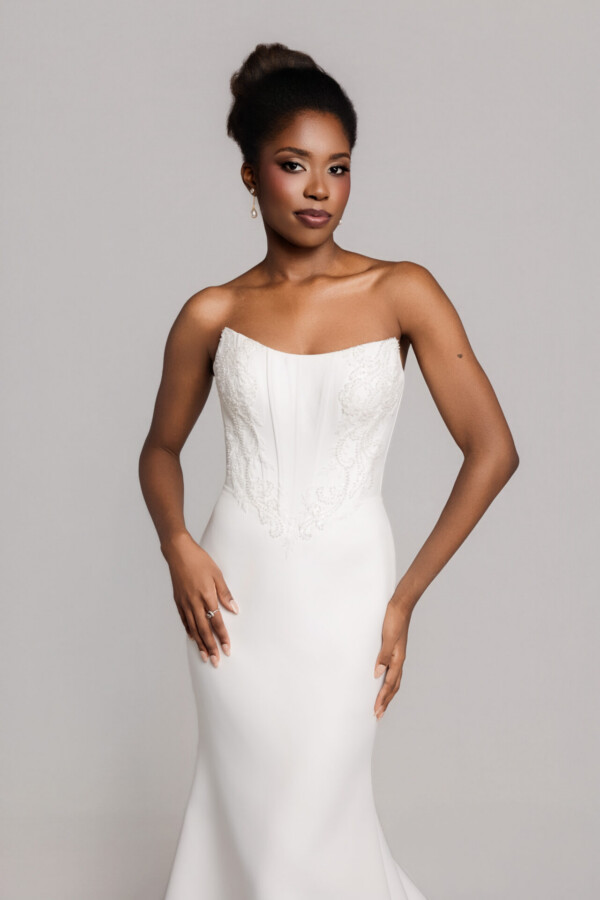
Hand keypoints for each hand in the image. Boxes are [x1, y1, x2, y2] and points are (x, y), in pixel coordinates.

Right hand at [161, 533, 238, 667]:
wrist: (178, 552)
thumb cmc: (200, 561)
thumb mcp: (217, 574)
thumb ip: (225, 593)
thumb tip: (234, 610)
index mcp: (206, 595)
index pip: (216, 621)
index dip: (222, 636)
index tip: (227, 649)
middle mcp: (194, 602)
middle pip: (203, 630)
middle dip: (211, 647)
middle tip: (216, 662)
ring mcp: (184, 603)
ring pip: (193, 628)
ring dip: (200, 644)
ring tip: (205, 657)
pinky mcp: (178, 601)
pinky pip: (184, 621)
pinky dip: (190, 632)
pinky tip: (194, 639)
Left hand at [373, 598, 412, 718]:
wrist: (401, 605)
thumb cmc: (394, 619)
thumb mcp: (388, 637)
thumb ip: (383, 656)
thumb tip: (377, 674)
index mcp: (397, 659)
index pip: (389, 684)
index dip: (383, 698)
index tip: (376, 711)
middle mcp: (399, 660)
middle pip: (393, 686)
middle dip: (386, 701)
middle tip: (378, 715)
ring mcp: (397, 655)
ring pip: (394, 680)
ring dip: (388, 693)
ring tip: (381, 704)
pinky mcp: (394, 649)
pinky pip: (392, 670)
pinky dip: (388, 681)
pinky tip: (382, 680)